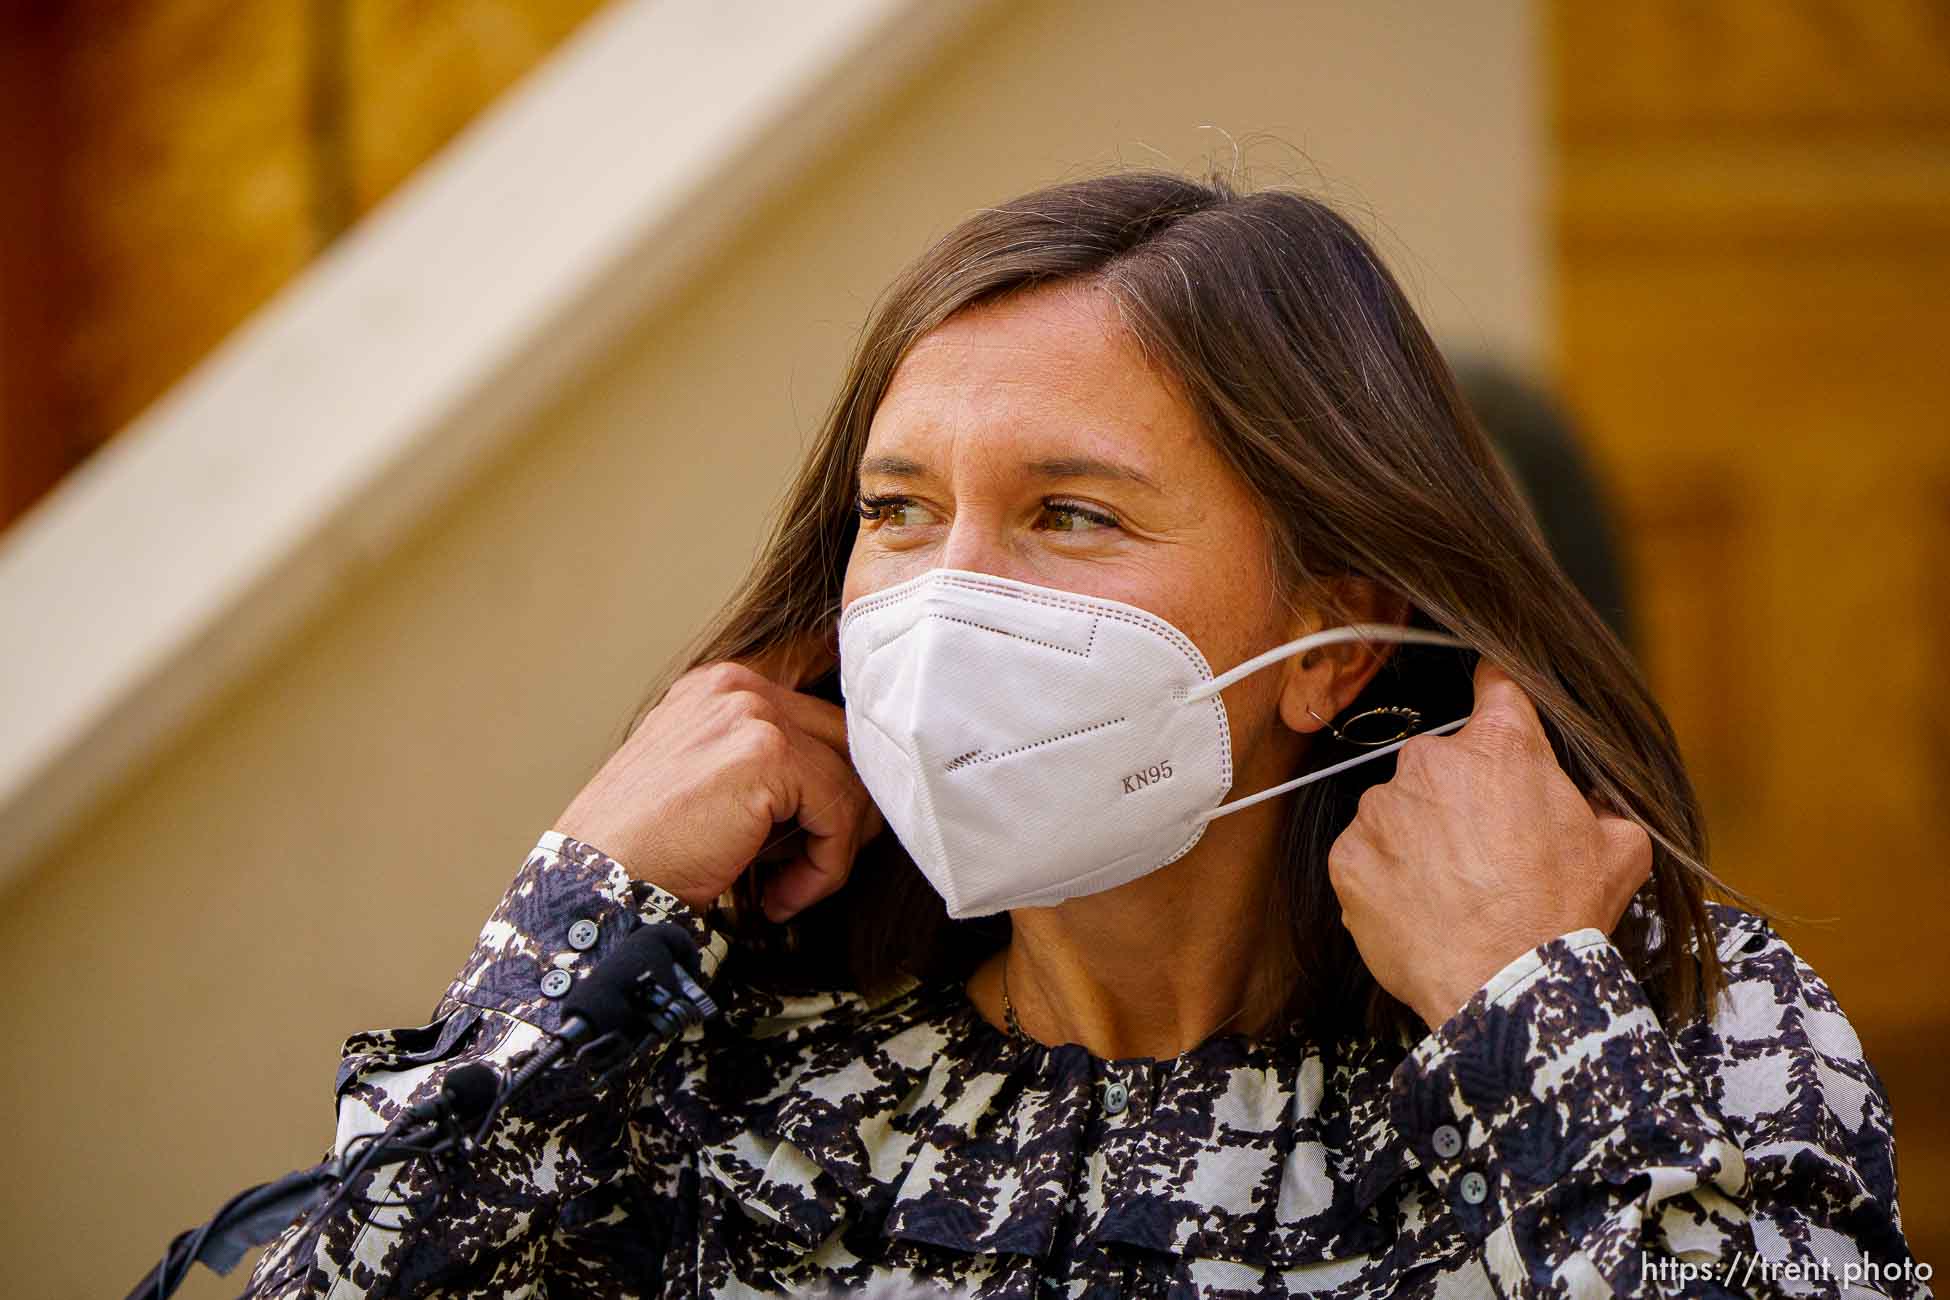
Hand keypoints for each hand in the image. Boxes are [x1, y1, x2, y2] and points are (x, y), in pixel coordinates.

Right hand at [552, 629, 883, 920]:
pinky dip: (826, 867)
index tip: (824, 834)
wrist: (598, 883)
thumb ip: (763, 766)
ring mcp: (752, 712)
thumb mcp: (707, 783)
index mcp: (719, 687)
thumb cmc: (645, 849)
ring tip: (793, 887)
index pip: (818, 715)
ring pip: (850, 777)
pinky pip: (838, 813)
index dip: (836, 778)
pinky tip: (784, 897)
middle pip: (844, 739)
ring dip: (835, 846)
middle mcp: (737, 686)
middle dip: (846, 810)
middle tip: (820, 865)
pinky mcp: (766, 753)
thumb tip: (844, 789)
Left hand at [1325, 658, 1652, 1028]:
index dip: (1498, 700)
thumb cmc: (1564, 914)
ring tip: (1454, 889)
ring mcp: (1381, 807)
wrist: (1506, 985)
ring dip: (1421, 837)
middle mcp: (1430, 760)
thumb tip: (1588, 795)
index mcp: (1501, 744)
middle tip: (1488, 848)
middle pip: (1443, 762)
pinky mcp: (1347, 854)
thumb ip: (1599, 800)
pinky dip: (1388, 875)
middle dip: (1462, 795)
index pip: (1495, 686)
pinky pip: (1367, 854)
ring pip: (1400, 809)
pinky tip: (1422, 907)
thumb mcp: (1620, 845)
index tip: (1495, 713)